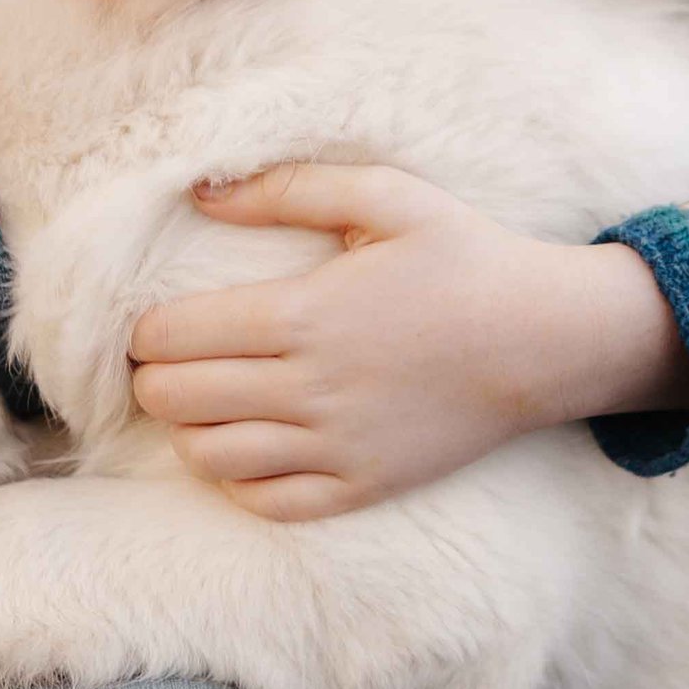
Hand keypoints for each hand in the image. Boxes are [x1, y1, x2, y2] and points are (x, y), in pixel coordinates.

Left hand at [128, 164, 688, 518]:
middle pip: (176, 399)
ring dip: (188, 430)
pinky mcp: (363, 484)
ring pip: (210, 456)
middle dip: (153, 379)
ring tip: (201, 404)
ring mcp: (336, 445)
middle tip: (167, 362)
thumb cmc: (465, 258)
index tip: (152, 323)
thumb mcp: (387, 196)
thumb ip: (289, 188)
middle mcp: (310, 388)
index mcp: (304, 314)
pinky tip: (242, 450)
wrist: (545, 339)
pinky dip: (235, 481)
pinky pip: (267, 501)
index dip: (144, 331)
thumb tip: (202, 193)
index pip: (173, 336)